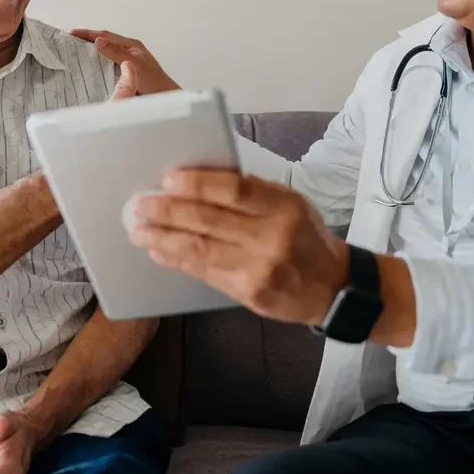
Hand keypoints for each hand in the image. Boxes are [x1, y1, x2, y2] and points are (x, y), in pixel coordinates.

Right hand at [70, 29, 179, 95]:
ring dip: (90, 54)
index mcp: (130, 45)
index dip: (88, 33)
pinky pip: (106, 67)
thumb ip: (116, 53)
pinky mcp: (123, 74)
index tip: (71, 33)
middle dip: (86, 41)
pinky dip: (96, 66)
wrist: (164, 98)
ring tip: (72, 56)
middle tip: (68, 43)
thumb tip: (98, 40)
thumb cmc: (153, 81)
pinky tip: (87, 72)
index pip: (105, 35)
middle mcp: (127, 52)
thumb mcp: (134, 64)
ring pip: (104, 55)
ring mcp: (125, 63)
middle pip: (103, 43)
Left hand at [127, 170, 350, 325]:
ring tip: (139, 230)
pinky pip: (205, 273)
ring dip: (164, 238)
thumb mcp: (291, 204)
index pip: (235, 190)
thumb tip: (202, 181)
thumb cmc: (306, 237)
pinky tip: (160, 251)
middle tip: (140, 205)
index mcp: (284, 207)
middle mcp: (272, 237)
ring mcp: (259, 269)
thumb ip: (253, 193)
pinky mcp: (249, 294)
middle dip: (168, 211)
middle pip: (210, 220)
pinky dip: (178, 260)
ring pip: (201, 249)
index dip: (198, 183)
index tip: (168, 179)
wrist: (333, 288)